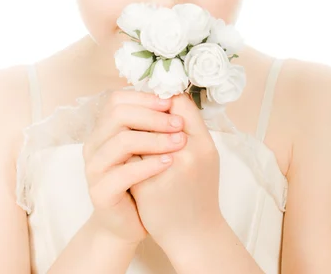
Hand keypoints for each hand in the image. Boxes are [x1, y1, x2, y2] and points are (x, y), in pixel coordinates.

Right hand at [82, 89, 185, 245]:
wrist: (134, 223)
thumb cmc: (145, 180)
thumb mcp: (149, 146)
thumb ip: (152, 122)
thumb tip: (174, 94)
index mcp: (104, 128)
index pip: (117, 100)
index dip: (145, 99)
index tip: (171, 104)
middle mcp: (94, 144)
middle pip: (118, 114)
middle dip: (152, 116)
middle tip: (179, 125)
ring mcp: (94, 168)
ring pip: (121, 141)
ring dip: (154, 139)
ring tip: (179, 143)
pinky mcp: (100, 192)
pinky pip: (124, 173)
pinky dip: (149, 165)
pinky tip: (168, 162)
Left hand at [129, 91, 222, 251]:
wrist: (195, 234)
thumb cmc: (200, 189)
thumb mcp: (205, 154)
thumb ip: (190, 126)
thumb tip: (166, 96)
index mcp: (204, 145)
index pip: (180, 103)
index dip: (165, 99)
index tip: (158, 103)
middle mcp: (186, 156)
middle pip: (156, 116)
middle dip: (145, 112)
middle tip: (139, 113)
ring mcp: (165, 173)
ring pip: (138, 134)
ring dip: (134, 130)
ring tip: (130, 131)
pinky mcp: (146, 188)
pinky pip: (130, 158)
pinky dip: (127, 152)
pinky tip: (125, 153)